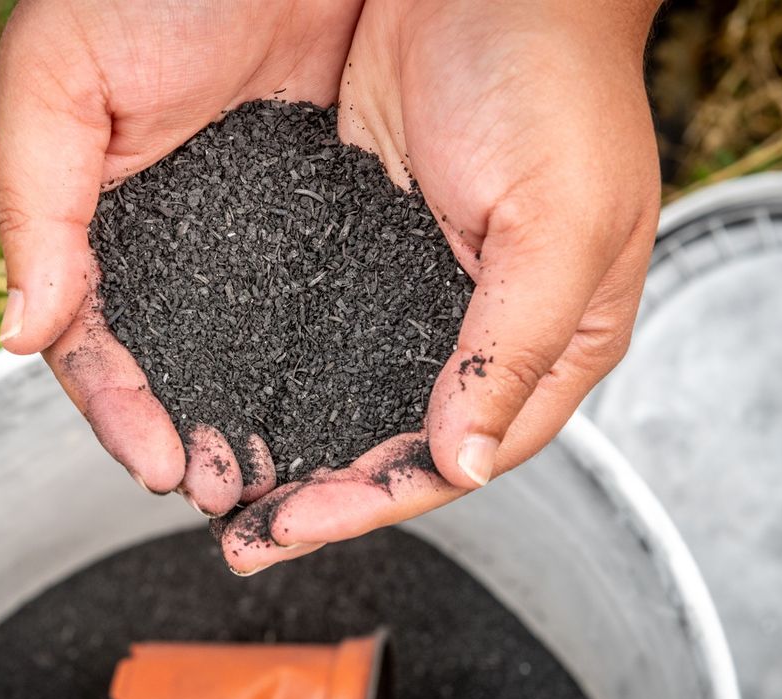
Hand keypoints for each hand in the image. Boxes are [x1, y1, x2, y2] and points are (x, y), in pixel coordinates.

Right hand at [0, 0, 362, 512]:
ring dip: (249, 416)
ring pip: (236, 348)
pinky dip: (310, 361)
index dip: (116, 408)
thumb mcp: (58, 81)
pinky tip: (327, 402)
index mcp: (90, 218)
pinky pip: (307, 304)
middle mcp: (164, 236)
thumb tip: (18, 334)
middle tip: (220, 488)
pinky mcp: (309, 212)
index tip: (155, 462)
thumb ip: (33, 208)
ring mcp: (238, 231)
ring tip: (273, 473)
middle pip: (166, 361)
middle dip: (186, 432)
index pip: (89, 340)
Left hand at [221, 0, 662, 573]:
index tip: (293, 527)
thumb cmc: (551, 82)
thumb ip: (509, 349)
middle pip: (402, 440)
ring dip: (296, 444)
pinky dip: (280, 372)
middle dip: (325, 493)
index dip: (379, 498)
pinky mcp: (367, 242)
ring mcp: (422, 287)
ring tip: (225, 486)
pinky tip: (231, 398)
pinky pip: (322, 330)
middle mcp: (486, 326)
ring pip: (354, 394)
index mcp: (556, 339)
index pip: (466, 452)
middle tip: (242, 533)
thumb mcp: (556, 224)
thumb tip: (464, 463)